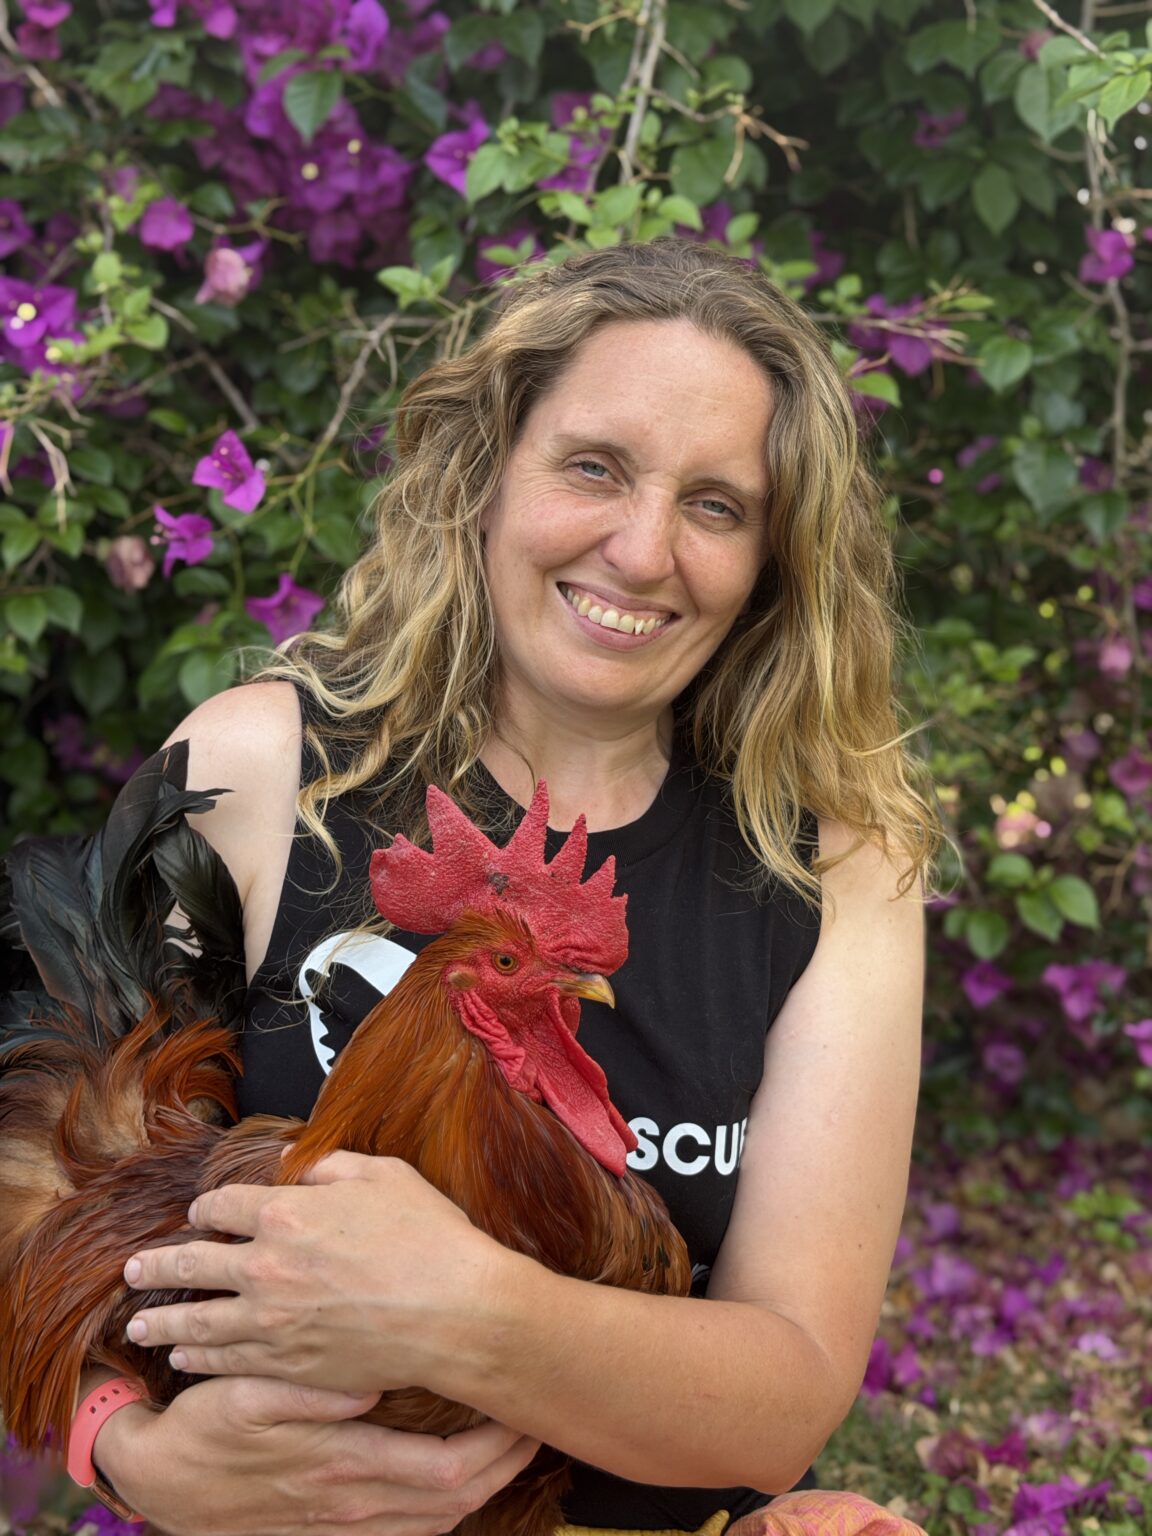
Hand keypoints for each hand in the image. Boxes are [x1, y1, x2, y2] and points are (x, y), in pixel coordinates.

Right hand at [98, 1374, 540, 1535]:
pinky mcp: (332, 1534)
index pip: (447, 1470)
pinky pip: (410, 1532)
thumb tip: (366, 1383)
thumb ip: (309, 1390)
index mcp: (342, 1466)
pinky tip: (459, 1477)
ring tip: (511, 1443)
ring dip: (483, 1487)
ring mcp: (343, 1528)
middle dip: (506, 1465)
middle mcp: (352, 1507)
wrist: (160, 1482)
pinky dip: (447, 1508)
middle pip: (457, 1501)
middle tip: (535, 1421)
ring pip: (439, 1521)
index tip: (523, 1411)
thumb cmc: (205, 1427)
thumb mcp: (246, 1394)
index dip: (497, 1449)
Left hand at [123, 1152, 509, 1395]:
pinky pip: (226, 1359)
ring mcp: (272, 1320)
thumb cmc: (429, 1238)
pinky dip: (199, 1356)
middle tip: (132, 1270)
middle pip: (193, 1262)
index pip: (223, 1206)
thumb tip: (295, 1164)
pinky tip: (184, 1354)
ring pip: (198, 1319)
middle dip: (157, 1264)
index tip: (199, 1214)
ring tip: (138, 1322)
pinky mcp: (287, 1363)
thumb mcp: (384, 1175)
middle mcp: (266, 1266)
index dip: (207, 1209)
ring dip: (163, 1319)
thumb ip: (331, 1165)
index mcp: (286, 1212)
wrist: (455, 1312)